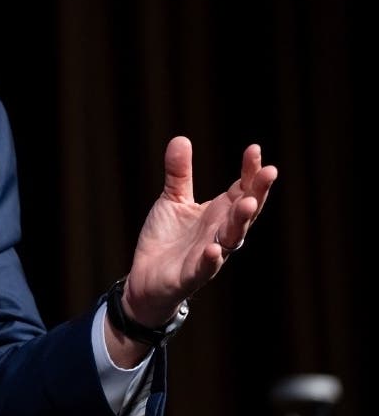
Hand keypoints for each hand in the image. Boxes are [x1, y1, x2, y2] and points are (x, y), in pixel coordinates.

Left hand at [120, 136, 277, 327]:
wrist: (146, 278)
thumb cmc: (167, 239)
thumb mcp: (172, 200)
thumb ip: (179, 174)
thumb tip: (181, 138)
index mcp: (219, 214)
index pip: (242, 190)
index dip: (250, 171)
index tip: (255, 149)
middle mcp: (220, 233)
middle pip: (244, 212)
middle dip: (257, 192)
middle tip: (269, 171)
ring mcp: (208, 255)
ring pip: (231, 238)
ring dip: (240, 221)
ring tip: (248, 203)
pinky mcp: (191, 276)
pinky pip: (204, 268)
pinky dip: (210, 260)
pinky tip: (213, 249)